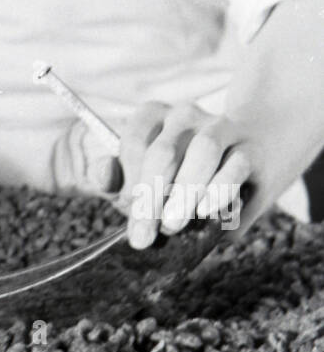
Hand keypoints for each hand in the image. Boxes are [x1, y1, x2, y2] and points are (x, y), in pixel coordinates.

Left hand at [115, 102, 258, 248]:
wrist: (245, 155)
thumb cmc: (179, 173)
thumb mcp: (140, 175)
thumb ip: (115, 177)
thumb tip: (102, 174)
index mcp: (153, 114)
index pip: (135, 143)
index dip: (129, 182)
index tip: (127, 213)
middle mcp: (185, 114)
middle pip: (164, 152)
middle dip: (151, 198)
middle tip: (144, 236)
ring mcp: (221, 126)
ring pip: (203, 152)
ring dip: (185, 192)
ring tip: (172, 225)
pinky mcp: (250, 148)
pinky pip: (236, 166)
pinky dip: (220, 191)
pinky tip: (206, 211)